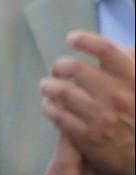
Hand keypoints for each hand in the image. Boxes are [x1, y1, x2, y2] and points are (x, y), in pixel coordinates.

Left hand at [41, 32, 134, 174]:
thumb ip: (132, 67)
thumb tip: (118, 50)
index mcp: (133, 80)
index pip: (107, 50)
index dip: (86, 40)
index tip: (73, 39)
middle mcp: (115, 95)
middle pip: (75, 68)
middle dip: (60, 66)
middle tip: (57, 69)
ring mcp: (99, 116)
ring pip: (60, 91)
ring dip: (49, 85)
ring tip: (47, 86)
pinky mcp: (85, 136)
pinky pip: (56, 114)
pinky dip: (49, 106)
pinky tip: (50, 105)